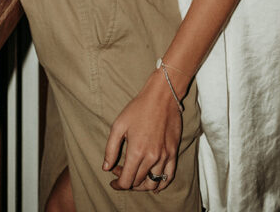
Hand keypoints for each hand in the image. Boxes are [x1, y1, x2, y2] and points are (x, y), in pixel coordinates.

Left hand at [103, 70, 182, 191]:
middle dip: (127, 180)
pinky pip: (169, 176)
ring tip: (136, 177)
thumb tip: (106, 168)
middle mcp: (152, 158)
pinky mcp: (174, 152)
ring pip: (153, 183)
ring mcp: (165, 156)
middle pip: (138, 182)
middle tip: (121, 170)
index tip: (113, 180)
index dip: (117, 184)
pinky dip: (161, 184)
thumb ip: (110, 149)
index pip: (126, 181)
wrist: (163, 95)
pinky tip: (155, 185)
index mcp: (136, 152)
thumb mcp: (119, 125)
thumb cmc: (139, 108)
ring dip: (142, 185)